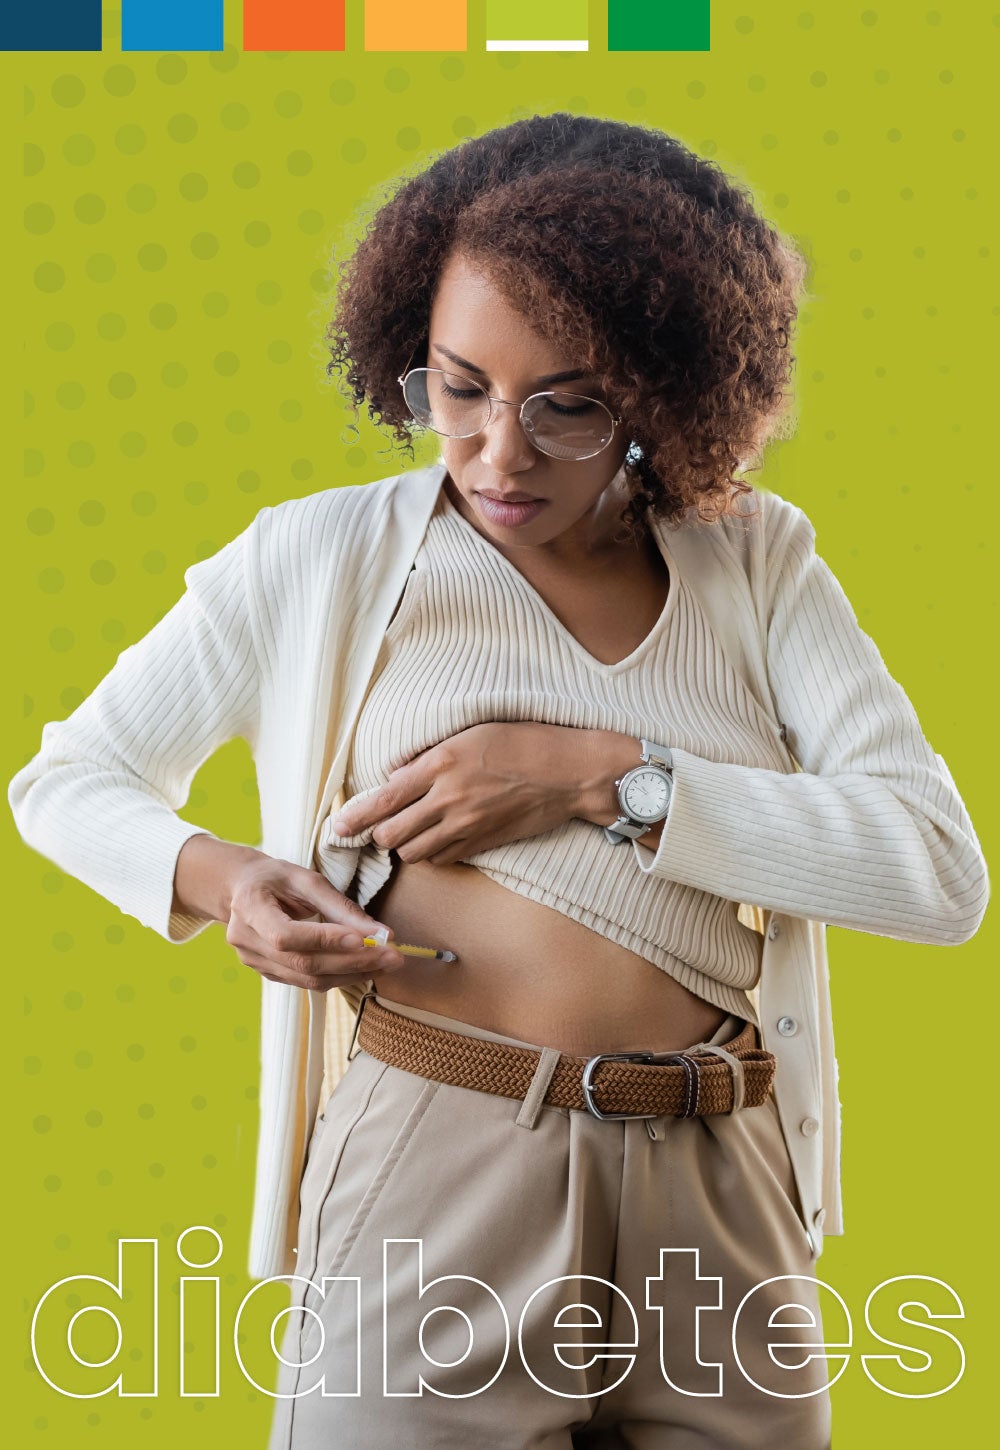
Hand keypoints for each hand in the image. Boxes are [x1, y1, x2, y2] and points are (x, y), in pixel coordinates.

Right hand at [174, 837, 406, 988]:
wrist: (242, 890)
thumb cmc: (276, 878)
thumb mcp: (306, 879)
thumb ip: (341, 906)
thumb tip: (381, 933)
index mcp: (250, 907)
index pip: (286, 935)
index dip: (325, 940)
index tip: (365, 939)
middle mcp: (246, 940)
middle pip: (302, 962)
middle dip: (352, 961)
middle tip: (392, 956)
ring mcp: (254, 962)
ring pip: (308, 979)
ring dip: (352, 974)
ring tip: (386, 964)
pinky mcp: (268, 973)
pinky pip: (306, 982)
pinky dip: (339, 977)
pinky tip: (364, 967)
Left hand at [330, 722, 592, 865]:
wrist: (569, 772)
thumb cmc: (522, 742)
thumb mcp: (469, 733)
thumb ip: (428, 757)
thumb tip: (395, 775)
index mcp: (441, 764)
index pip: (383, 798)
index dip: (354, 817)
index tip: (336, 827)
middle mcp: (449, 798)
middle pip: (391, 835)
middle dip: (379, 834)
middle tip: (380, 827)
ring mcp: (467, 825)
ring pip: (414, 853)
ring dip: (406, 846)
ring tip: (410, 833)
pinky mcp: (483, 842)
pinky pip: (443, 859)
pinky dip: (434, 854)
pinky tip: (439, 840)